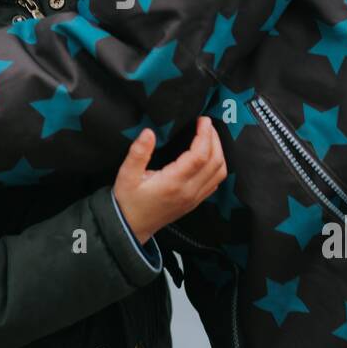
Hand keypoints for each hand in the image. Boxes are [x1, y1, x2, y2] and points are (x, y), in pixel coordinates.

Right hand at [112, 117, 226, 243]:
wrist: (131, 227)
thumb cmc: (128, 201)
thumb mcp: (126, 175)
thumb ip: (138, 153)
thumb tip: (148, 132)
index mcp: (173, 182)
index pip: (200, 155)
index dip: (205, 135)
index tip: (202, 120)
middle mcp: (188, 191)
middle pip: (215, 161)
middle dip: (214, 139)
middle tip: (206, 124)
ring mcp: (194, 198)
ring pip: (219, 172)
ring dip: (218, 152)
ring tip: (209, 137)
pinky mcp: (194, 202)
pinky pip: (214, 182)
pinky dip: (217, 165)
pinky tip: (208, 156)